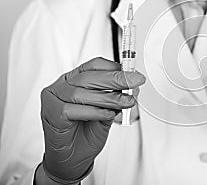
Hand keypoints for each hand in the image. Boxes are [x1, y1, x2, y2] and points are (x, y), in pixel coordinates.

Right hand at [39, 57, 145, 182]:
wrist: (73, 159)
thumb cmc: (86, 134)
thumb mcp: (107, 112)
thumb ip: (115, 99)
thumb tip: (133, 87)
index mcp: (75, 80)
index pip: (94, 65)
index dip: (114, 67)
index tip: (133, 74)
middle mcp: (62, 86)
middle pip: (89, 77)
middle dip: (116, 79)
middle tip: (135, 82)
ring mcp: (54, 99)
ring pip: (82, 92)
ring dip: (109, 97)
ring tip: (125, 102)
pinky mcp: (52, 113)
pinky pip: (74, 109)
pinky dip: (94, 111)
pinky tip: (108, 113)